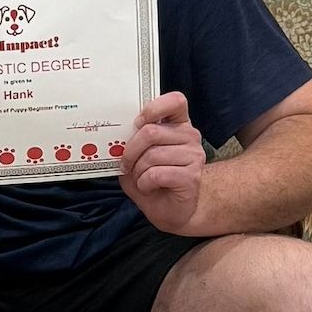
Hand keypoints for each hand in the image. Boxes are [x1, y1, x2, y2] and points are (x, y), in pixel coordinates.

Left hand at [119, 92, 208, 234]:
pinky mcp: (192, 176)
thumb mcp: (136, 156)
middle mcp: (190, 136)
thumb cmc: (152, 181)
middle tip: (126, 165)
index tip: (137, 124)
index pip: (176, 101)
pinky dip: (144, 183)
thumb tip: (117, 137)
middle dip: (130, 151)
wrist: (170, 211)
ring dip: (137, 171)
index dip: (153, 108)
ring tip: (141, 179)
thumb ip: (130, 141)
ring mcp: (194, 156)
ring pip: (152, 155)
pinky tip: (149, 187)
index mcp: (178, 124)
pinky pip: (157, 174)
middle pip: (152, 131)